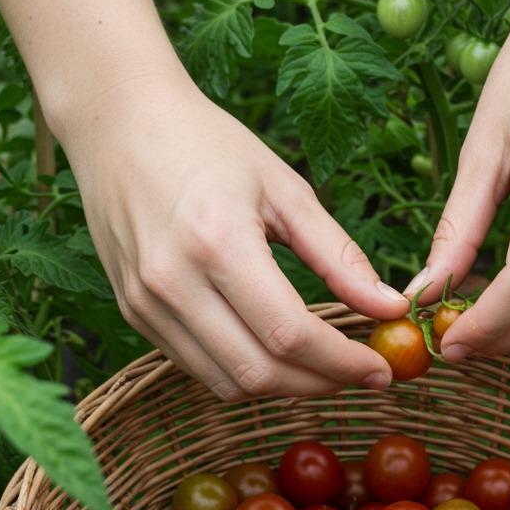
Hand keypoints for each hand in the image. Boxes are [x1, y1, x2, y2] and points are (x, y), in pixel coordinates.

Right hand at [60, 76, 408, 398]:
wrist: (118, 121)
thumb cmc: (209, 145)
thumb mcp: (285, 190)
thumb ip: (339, 256)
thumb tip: (391, 307)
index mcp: (217, 242)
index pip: (289, 334)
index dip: (342, 363)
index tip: (381, 369)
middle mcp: (172, 282)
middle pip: (259, 372)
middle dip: (320, 384)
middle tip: (359, 372)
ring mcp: (146, 303)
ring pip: (227, 384)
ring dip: (284, 387)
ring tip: (322, 366)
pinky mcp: (133, 313)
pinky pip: (198, 368)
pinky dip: (244, 373)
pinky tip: (274, 351)